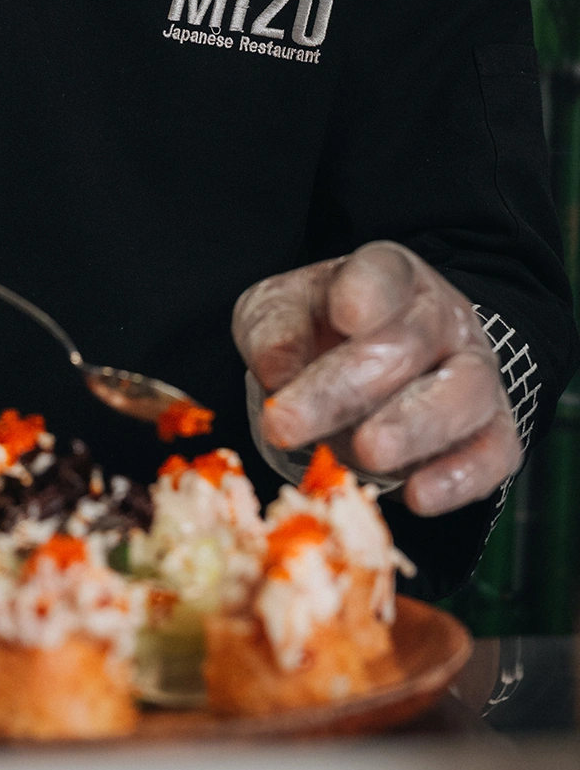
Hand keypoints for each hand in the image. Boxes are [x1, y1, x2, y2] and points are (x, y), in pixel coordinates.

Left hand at [232, 242, 520, 515]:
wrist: (375, 364)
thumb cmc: (323, 332)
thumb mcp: (281, 312)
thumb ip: (274, 330)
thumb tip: (274, 371)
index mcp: (389, 276)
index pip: (385, 274)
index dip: (368, 291)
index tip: (344, 316)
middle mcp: (441, 319)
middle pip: (408, 344)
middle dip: (347, 387)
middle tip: (291, 422)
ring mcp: (474, 374)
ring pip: (464, 394)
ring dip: (414, 428)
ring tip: (367, 454)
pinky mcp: (494, 431)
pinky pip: (493, 453)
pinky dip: (459, 478)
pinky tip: (417, 495)